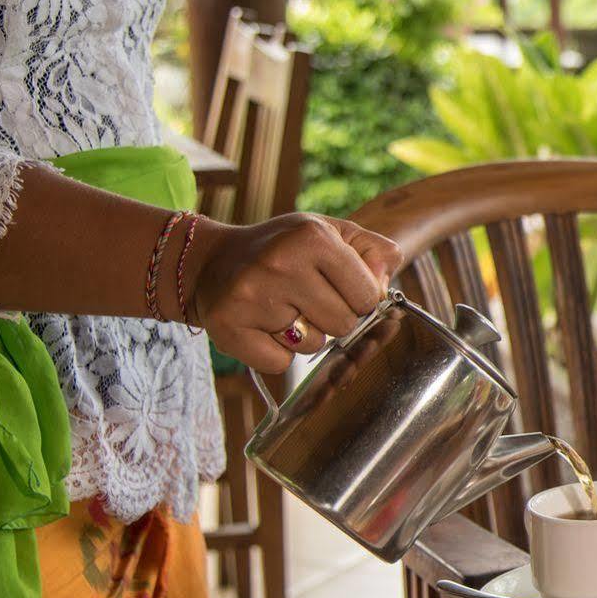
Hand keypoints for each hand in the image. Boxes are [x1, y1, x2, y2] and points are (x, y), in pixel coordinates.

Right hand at [189, 214, 402, 372]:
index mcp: (313, 237)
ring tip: (282, 308)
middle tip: (307, 299)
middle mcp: (281, 264)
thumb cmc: (285, 249)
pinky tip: (262, 325)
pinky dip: (275, 352)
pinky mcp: (228, 327)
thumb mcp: (332, 234)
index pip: (369, 297)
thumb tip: (384, 285)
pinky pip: (279, 363)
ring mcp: (251, 297)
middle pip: (343, 325)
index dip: (359, 298)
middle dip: (332, 317)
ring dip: (304, 335)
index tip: (338, 288)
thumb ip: (375, 252)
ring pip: (312, 346)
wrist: (212, 262)